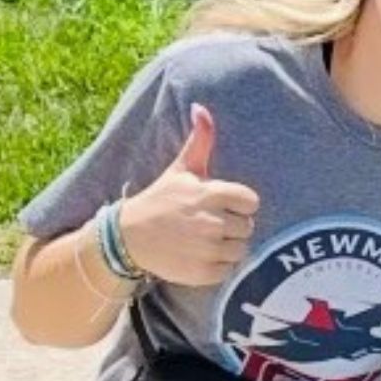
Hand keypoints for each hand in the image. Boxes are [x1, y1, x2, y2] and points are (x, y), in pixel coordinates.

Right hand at [119, 103, 260, 286]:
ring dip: (227, 247)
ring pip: (240, 250)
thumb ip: (199, 141)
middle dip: (233, 226)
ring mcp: (207, 248)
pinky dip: (217, 266)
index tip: (223, 206)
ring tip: (205, 240)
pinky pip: (228, 270)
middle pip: (248, 227)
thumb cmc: (160, 200)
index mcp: (210, 194)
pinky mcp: (202, 272)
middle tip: (209, 224)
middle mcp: (211, 222)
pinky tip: (198, 255)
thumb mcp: (180, 169)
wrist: (128, 237)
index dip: (239, 205)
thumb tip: (202, 108)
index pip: (251, 202)